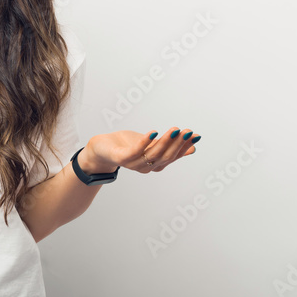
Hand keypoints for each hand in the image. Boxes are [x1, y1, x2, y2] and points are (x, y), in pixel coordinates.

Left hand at [81, 127, 200, 174]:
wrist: (100, 149)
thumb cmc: (126, 146)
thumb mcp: (151, 145)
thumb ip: (169, 146)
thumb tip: (193, 146)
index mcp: (154, 164)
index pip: (173, 156)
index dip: (184, 146)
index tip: (195, 135)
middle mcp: (145, 167)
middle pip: (165, 156)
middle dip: (178, 143)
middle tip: (187, 131)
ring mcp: (133, 164)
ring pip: (152, 154)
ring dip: (164, 142)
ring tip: (174, 130)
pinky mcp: (121, 158)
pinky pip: (135, 152)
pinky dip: (144, 142)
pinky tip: (152, 132)